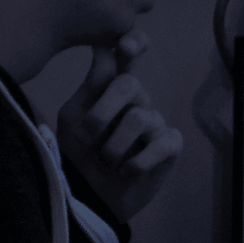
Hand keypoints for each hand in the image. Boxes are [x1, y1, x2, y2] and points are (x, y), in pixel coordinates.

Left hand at [56, 30, 182, 222]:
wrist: (90, 198)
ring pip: (138, 118)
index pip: (129, 55)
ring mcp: (156, 122)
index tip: (124, 45)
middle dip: (102, 112)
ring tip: (105, 162)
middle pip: (129, 84)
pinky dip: (136, 162)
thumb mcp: (73, 119)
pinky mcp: (170, 145)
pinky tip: (126, 171)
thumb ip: (91, 86)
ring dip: (113, 146)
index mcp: (112, 88)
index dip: (133, 44)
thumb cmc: (78, 155)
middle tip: (87, 138)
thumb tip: (103, 48)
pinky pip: (159, 144)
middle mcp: (137, 100)